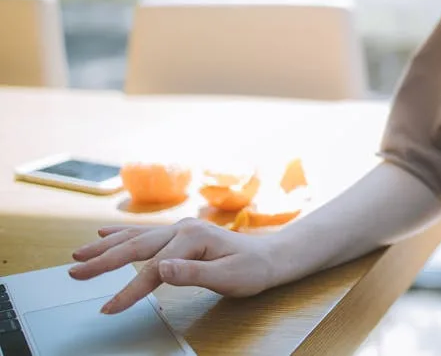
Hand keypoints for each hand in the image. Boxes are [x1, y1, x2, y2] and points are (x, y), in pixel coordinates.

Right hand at [69, 217, 280, 313]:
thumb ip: (194, 274)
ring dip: (104, 247)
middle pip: (135, 246)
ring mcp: (180, 229)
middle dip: (102, 261)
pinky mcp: (179, 235)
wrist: (270, 258)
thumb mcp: (230, 277)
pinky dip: (120, 235)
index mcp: (193, 238)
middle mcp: (183, 229)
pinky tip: (102, 234)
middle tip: (74, 273)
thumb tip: (161, 269)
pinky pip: (143, 234)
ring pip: (135, 237)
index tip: (108, 308)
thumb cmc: (253, 269)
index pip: (153, 269)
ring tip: (77, 256)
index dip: (129, 290)